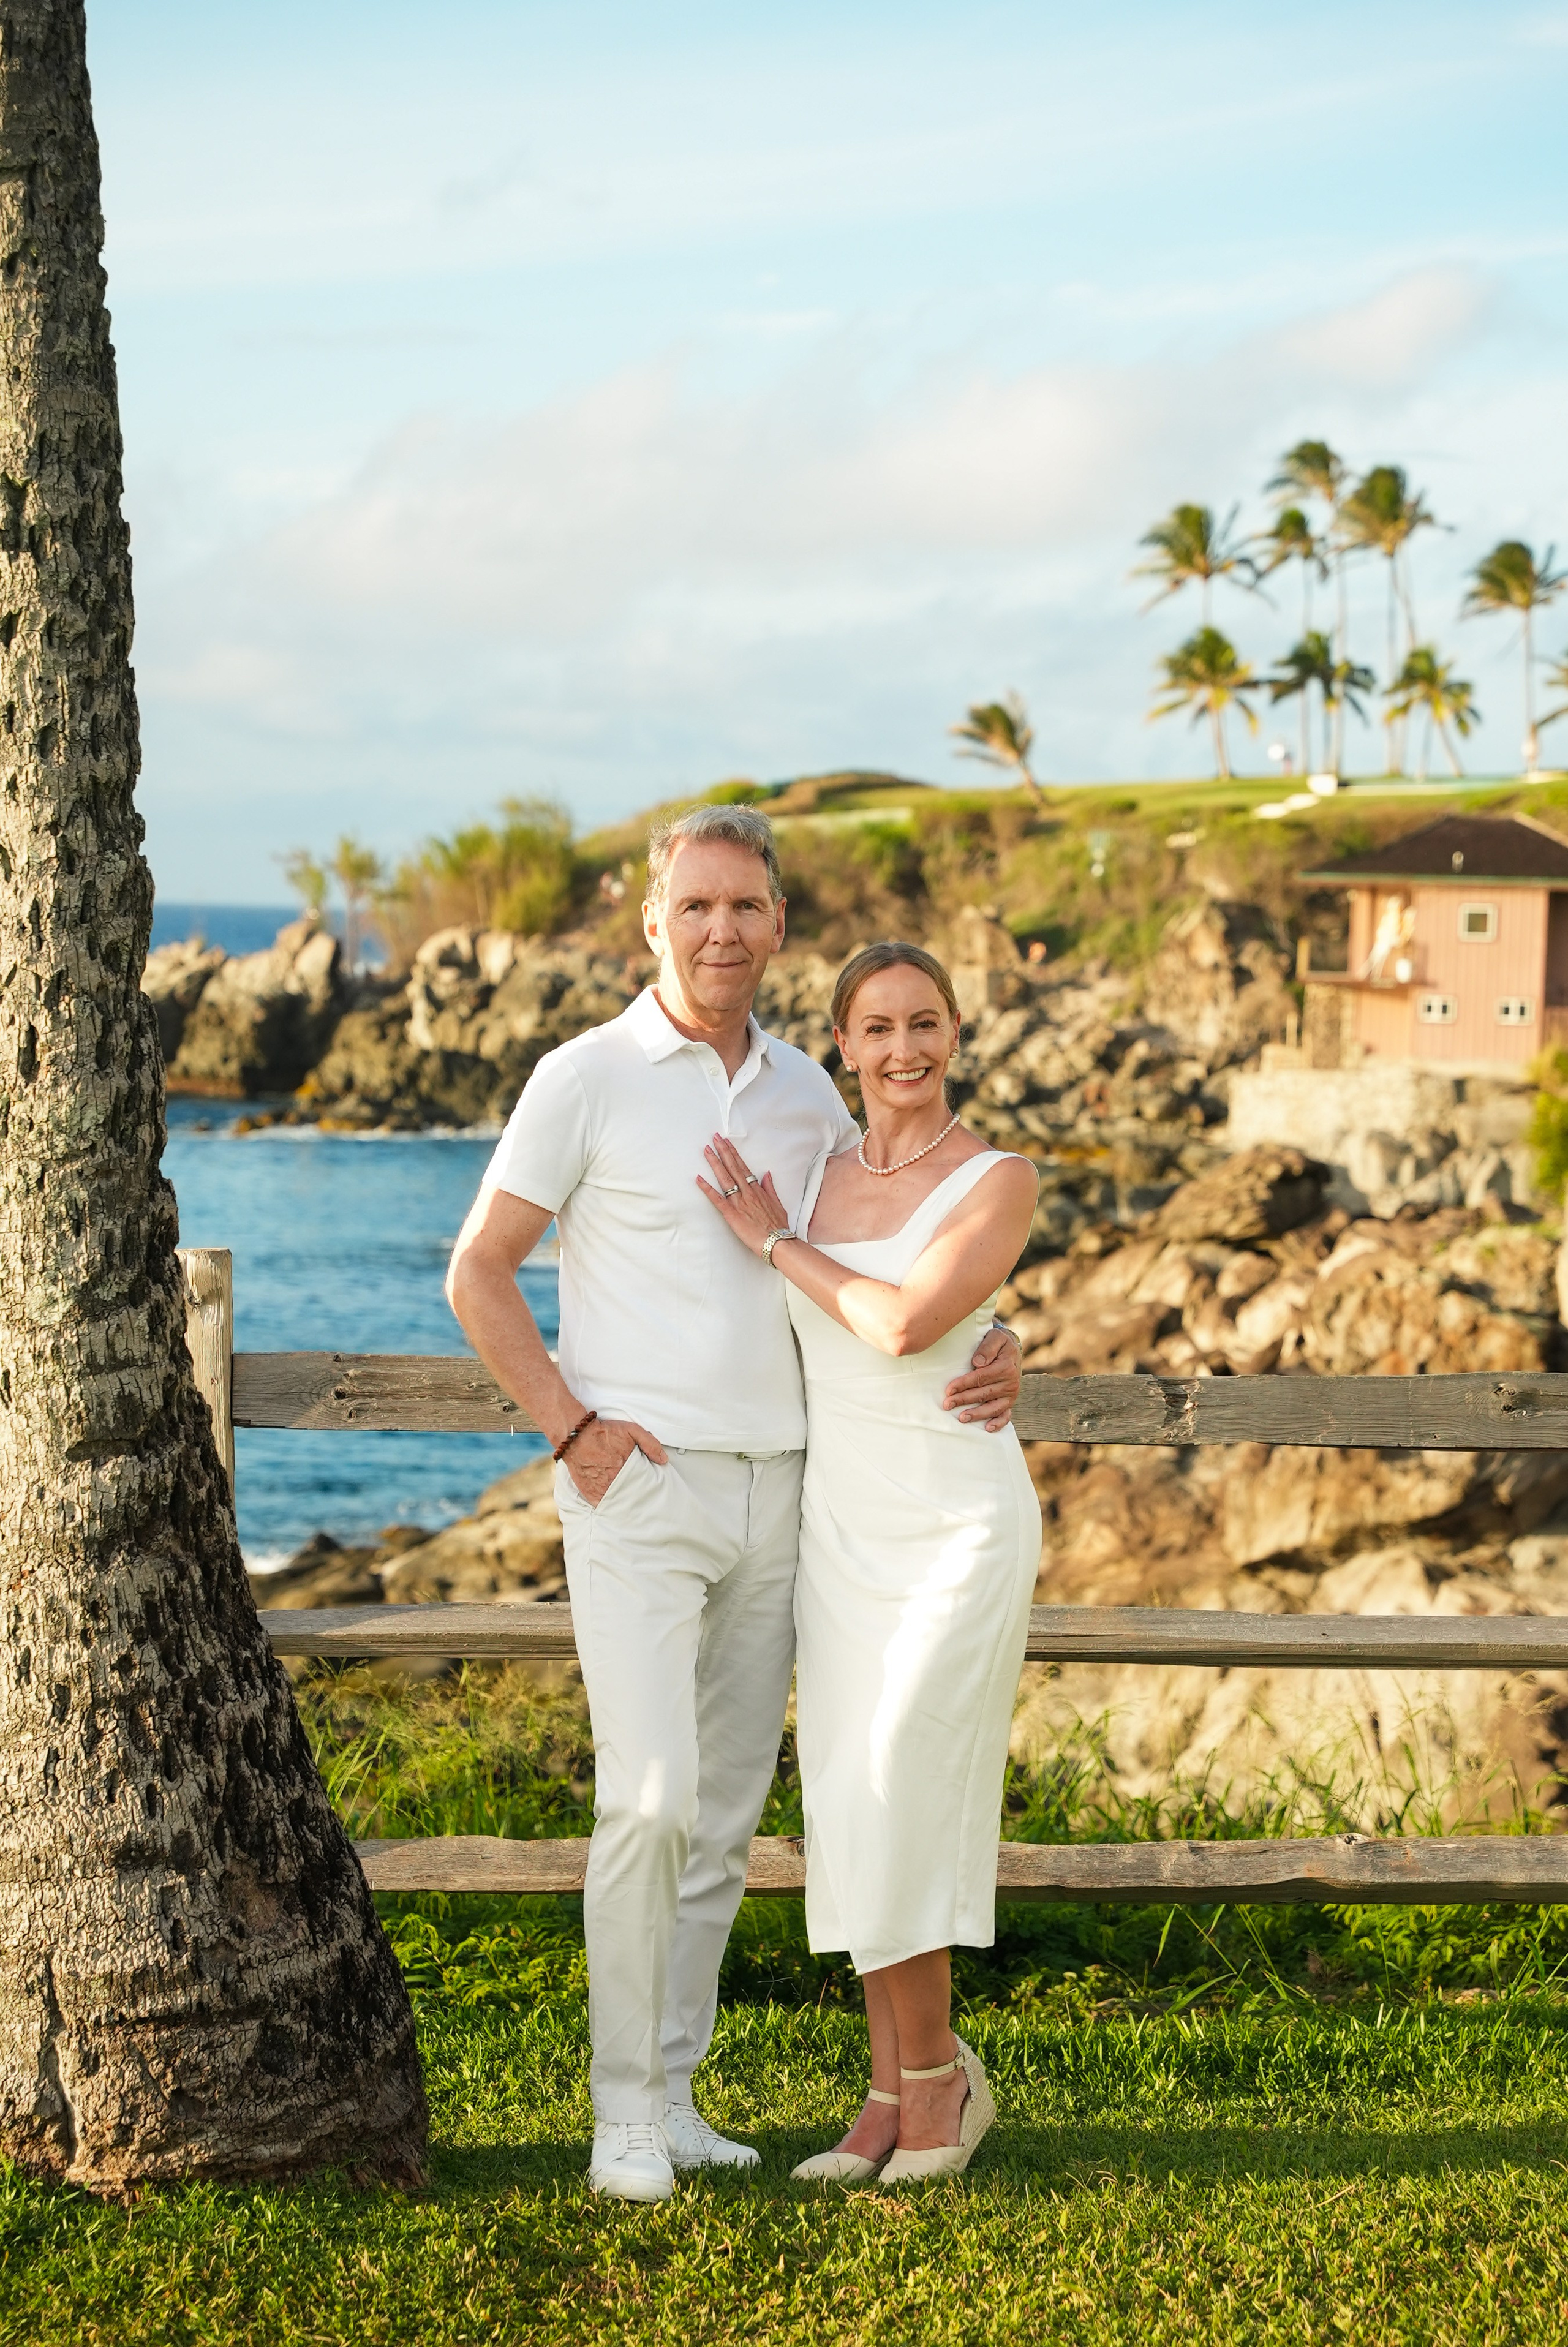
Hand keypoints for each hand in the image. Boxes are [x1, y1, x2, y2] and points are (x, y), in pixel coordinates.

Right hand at [558, 1413, 667, 1504]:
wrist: (576, 1436)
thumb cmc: (603, 1432)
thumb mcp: (631, 1430)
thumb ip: (650, 1443)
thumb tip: (663, 1460)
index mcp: (628, 1468)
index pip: (644, 1484)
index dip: (648, 1487)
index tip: (651, 1489)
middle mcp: (615, 1481)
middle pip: (633, 1495)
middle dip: (638, 1496)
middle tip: (643, 1500)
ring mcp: (602, 1490)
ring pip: (620, 1502)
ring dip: (625, 1502)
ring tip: (632, 1505)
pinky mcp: (591, 1494)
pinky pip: (603, 1506)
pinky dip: (609, 1506)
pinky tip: (615, 1505)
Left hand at [696, 1133, 792, 1258]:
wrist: (778, 1242)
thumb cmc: (778, 1226)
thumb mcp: (777, 1204)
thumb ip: (770, 1189)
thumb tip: (767, 1175)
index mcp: (757, 1190)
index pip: (743, 1167)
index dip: (733, 1154)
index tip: (726, 1143)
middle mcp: (747, 1193)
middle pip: (733, 1167)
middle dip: (723, 1151)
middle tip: (714, 1138)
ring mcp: (739, 1202)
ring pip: (725, 1178)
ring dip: (715, 1163)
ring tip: (707, 1150)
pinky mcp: (731, 1215)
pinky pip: (717, 1199)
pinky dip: (707, 1188)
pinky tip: (699, 1179)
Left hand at [941, 1322, 1021, 1431]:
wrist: (1012, 1349)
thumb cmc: (999, 1343)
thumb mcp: (995, 1337)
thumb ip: (987, 1347)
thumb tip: (978, 1362)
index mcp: (1005, 1367)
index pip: (980, 1378)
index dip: (964, 1384)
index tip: (949, 1390)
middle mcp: (1010, 1382)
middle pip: (983, 1393)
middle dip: (964, 1399)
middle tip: (948, 1404)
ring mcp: (1011, 1394)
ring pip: (993, 1407)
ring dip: (977, 1414)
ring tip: (962, 1418)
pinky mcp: (1010, 1401)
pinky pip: (1006, 1415)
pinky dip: (998, 1423)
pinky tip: (987, 1428)